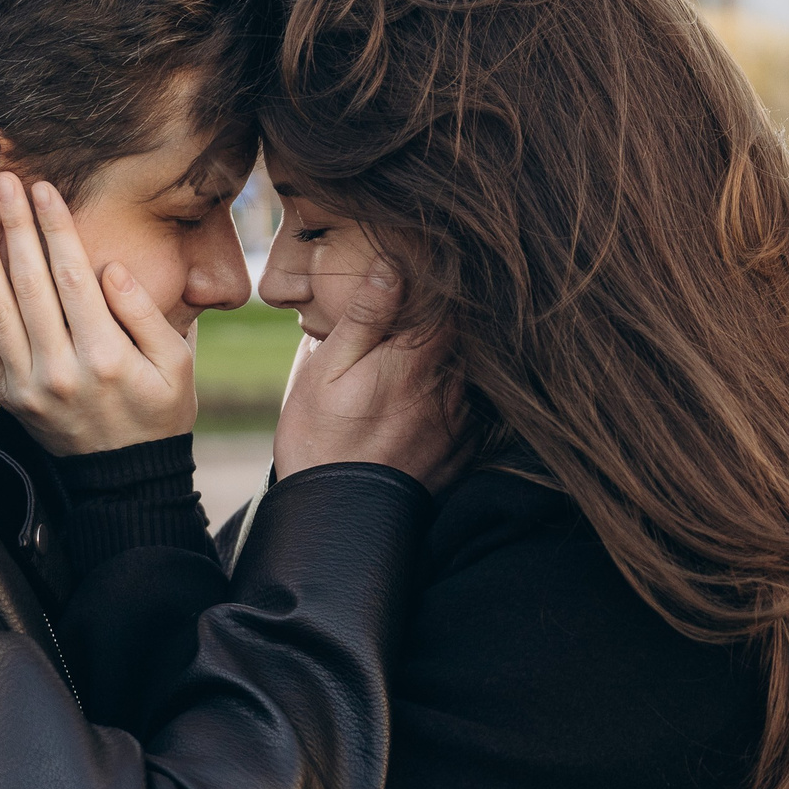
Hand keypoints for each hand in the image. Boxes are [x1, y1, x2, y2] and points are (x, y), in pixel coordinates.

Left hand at [0, 172, 197, 454]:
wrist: (126, 479)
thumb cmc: (160, 414)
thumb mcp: (176, 366)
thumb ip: (145, 315)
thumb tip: (110, 269)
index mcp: (105, 356)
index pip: (73, 276)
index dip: (56, 228)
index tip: (44, 189)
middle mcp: (60, 369)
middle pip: (30, 284)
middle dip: (15, 227)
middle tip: (4, 182)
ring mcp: (28, 387)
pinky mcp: (9, 399)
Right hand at [272, 271, 463, 487]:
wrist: (337, 523)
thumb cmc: (320, 440)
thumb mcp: (326, 370)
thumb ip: (365, 316)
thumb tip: (393, 265)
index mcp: (420, 357)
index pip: (450, 299)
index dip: (436, 281)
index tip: (418, 273)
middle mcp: (453, 386)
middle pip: (463, 334)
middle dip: (441, 320)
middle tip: (407, 319)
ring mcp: (463, 421)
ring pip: (467, 371)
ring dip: (446, 360)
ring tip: (406, 366)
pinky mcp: (463, 451)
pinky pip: (468, 409)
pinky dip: (448, 397)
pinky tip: (415, 405)